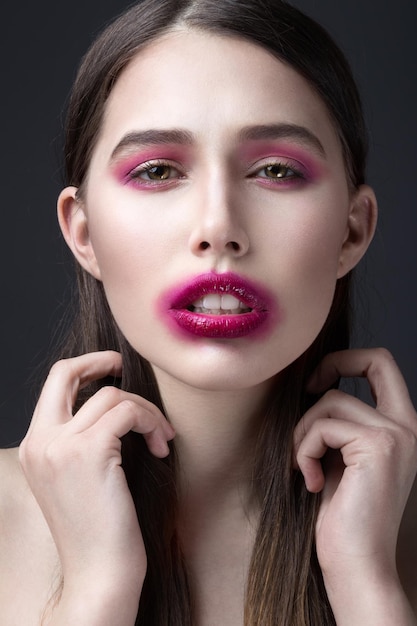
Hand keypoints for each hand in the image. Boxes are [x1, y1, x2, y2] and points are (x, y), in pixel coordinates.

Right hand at [19, 351, 174, 622]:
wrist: (99, 574)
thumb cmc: (98, 529)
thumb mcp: (77, 478)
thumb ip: (81, 440)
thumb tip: (115, 401)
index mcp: (34, 447)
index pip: (54, 386)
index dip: (85, 368)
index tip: (113, 370)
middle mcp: (39, 442)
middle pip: (65, 372)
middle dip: (101, 360)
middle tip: (127, 368)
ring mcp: (60, 446)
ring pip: (112, 395)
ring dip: (145, 410)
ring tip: (159, 437)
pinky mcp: (89, 452)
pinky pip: (128, 412)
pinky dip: (151, 422)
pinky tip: (160, 447)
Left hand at [293, 348, 416, 622]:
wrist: (356, 565)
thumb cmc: (342, 516)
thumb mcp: (341, 457)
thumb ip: (339, 423)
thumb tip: (311, 388)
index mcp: (402, 428)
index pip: (383, 366)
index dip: (347, 360)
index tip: (316, 383)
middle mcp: (408, 426)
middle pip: (374, 359)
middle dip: (333, 363)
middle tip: (306, 389)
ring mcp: (397, 434)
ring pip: (330, 401)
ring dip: (303, 433)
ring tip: (303, 466)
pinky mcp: (379, 446)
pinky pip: (322, 425)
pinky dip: (304, 449)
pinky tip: (308, 479)